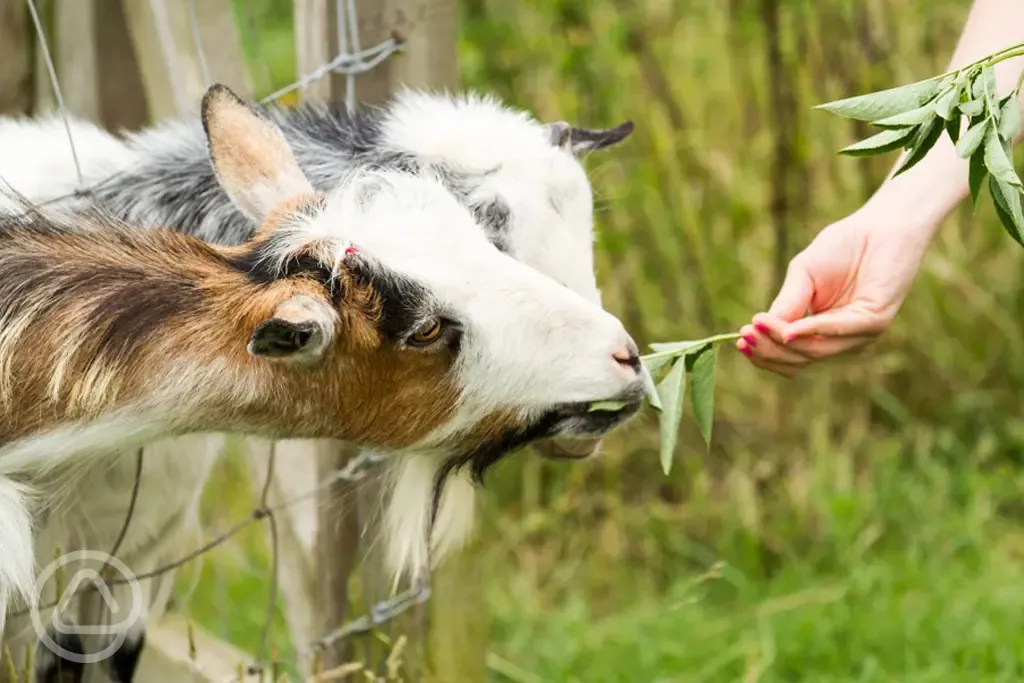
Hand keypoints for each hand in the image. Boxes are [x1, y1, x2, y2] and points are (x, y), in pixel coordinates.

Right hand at [736, 206, 934, 376]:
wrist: (881, 226)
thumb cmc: (842, 248)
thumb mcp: (801, 277)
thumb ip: (786, 304)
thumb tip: (759, 329)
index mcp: (820, 334)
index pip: (789, 357)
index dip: (763, 352)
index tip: (739, 339)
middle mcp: (839, 340)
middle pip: (797, 361)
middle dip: (768, 350)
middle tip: (745, 336)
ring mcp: (858, 335)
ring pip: (814, 352)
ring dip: (783, 343)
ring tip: (759, 326)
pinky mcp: (875, 322)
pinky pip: (838, 332)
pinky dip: (811, 331)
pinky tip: (789, 329)